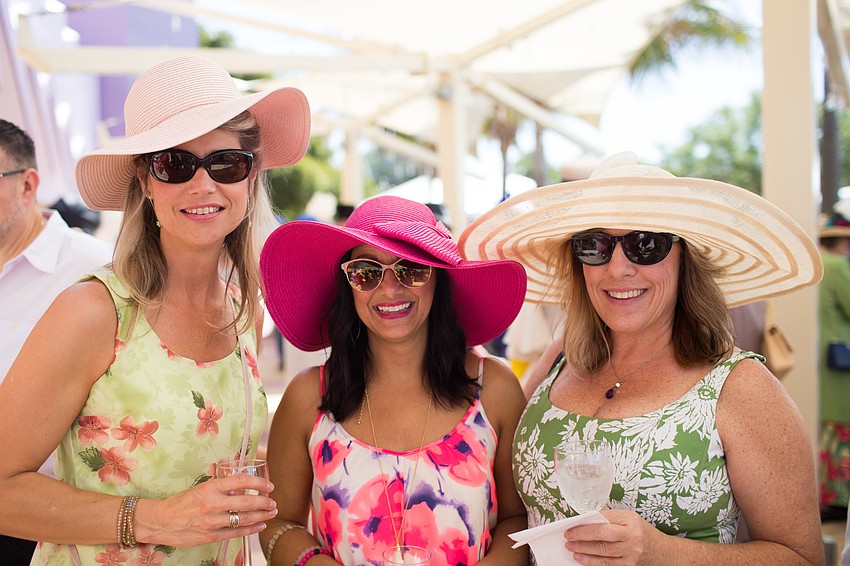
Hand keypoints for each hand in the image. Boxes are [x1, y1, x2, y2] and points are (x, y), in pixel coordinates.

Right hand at [140, 473, 276, 547]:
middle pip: (247, 501)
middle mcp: (212, 504)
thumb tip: (243, 485)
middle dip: (264, 502)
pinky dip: (250, 529)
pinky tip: (259, 526)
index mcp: (210, 488)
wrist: (161, 521)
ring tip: (271, 513)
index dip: (259, 482)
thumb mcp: (201, 488)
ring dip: (261, 516)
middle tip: (273, 502)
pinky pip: (236, 532)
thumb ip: (221, 487)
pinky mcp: (211, 536)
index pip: (241, 481)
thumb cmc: (181, 503)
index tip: (269, 485)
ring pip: (244, 518)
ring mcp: (212, 522)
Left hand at [563, 509, 661, 564]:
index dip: (584, 529)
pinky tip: (584, 559)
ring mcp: (631, 556)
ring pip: (604, 557)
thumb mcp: (628, 518)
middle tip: (568, 540)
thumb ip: (608, 518)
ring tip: (573, 550)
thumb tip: (585, 521)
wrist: (662, 551)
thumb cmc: (641, 531)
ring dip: (585, 554)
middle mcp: (632, 540)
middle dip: (582, 541)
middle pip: (603, 542)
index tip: (571, 529)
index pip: (603, 525)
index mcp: (630, 523)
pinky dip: (594, 563)